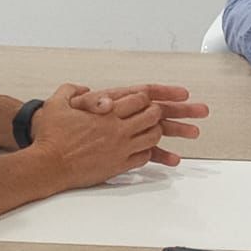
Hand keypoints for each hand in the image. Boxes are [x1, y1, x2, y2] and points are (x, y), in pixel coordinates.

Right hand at [30, 83, 167, 189]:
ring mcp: (120, 150)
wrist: (48, 166)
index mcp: (106, 113)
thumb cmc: (51, 137)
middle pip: (151, 117)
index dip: (143, 97)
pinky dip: (146, 151)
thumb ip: (70, 90)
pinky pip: (143, 158)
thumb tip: (82, 88)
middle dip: (154, 112)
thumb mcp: (56, 104)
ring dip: (153, 132)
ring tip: (149, 130)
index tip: (142, 99)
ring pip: (151, 138)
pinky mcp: (118, 167)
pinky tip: (141, 149)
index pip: (139, 100)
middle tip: (152, 112)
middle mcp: (117, 131)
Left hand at [67, 83, 208, 165]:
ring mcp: (125, 130)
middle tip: (203, 111)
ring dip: (176, 131)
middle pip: (158, 109)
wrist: (47, 139)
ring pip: (156, 129)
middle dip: (181, 109)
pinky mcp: (122, 147)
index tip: (183, 92)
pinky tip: (174, 159)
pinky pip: (145, 150)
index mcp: (115, 99)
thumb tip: (105, 103)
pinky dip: (159, 154)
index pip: (145, 92)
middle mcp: (124, 113)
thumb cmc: (58, 120)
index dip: (165, 91)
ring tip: (195, 133)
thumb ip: (89, 101)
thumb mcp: (69, 105)